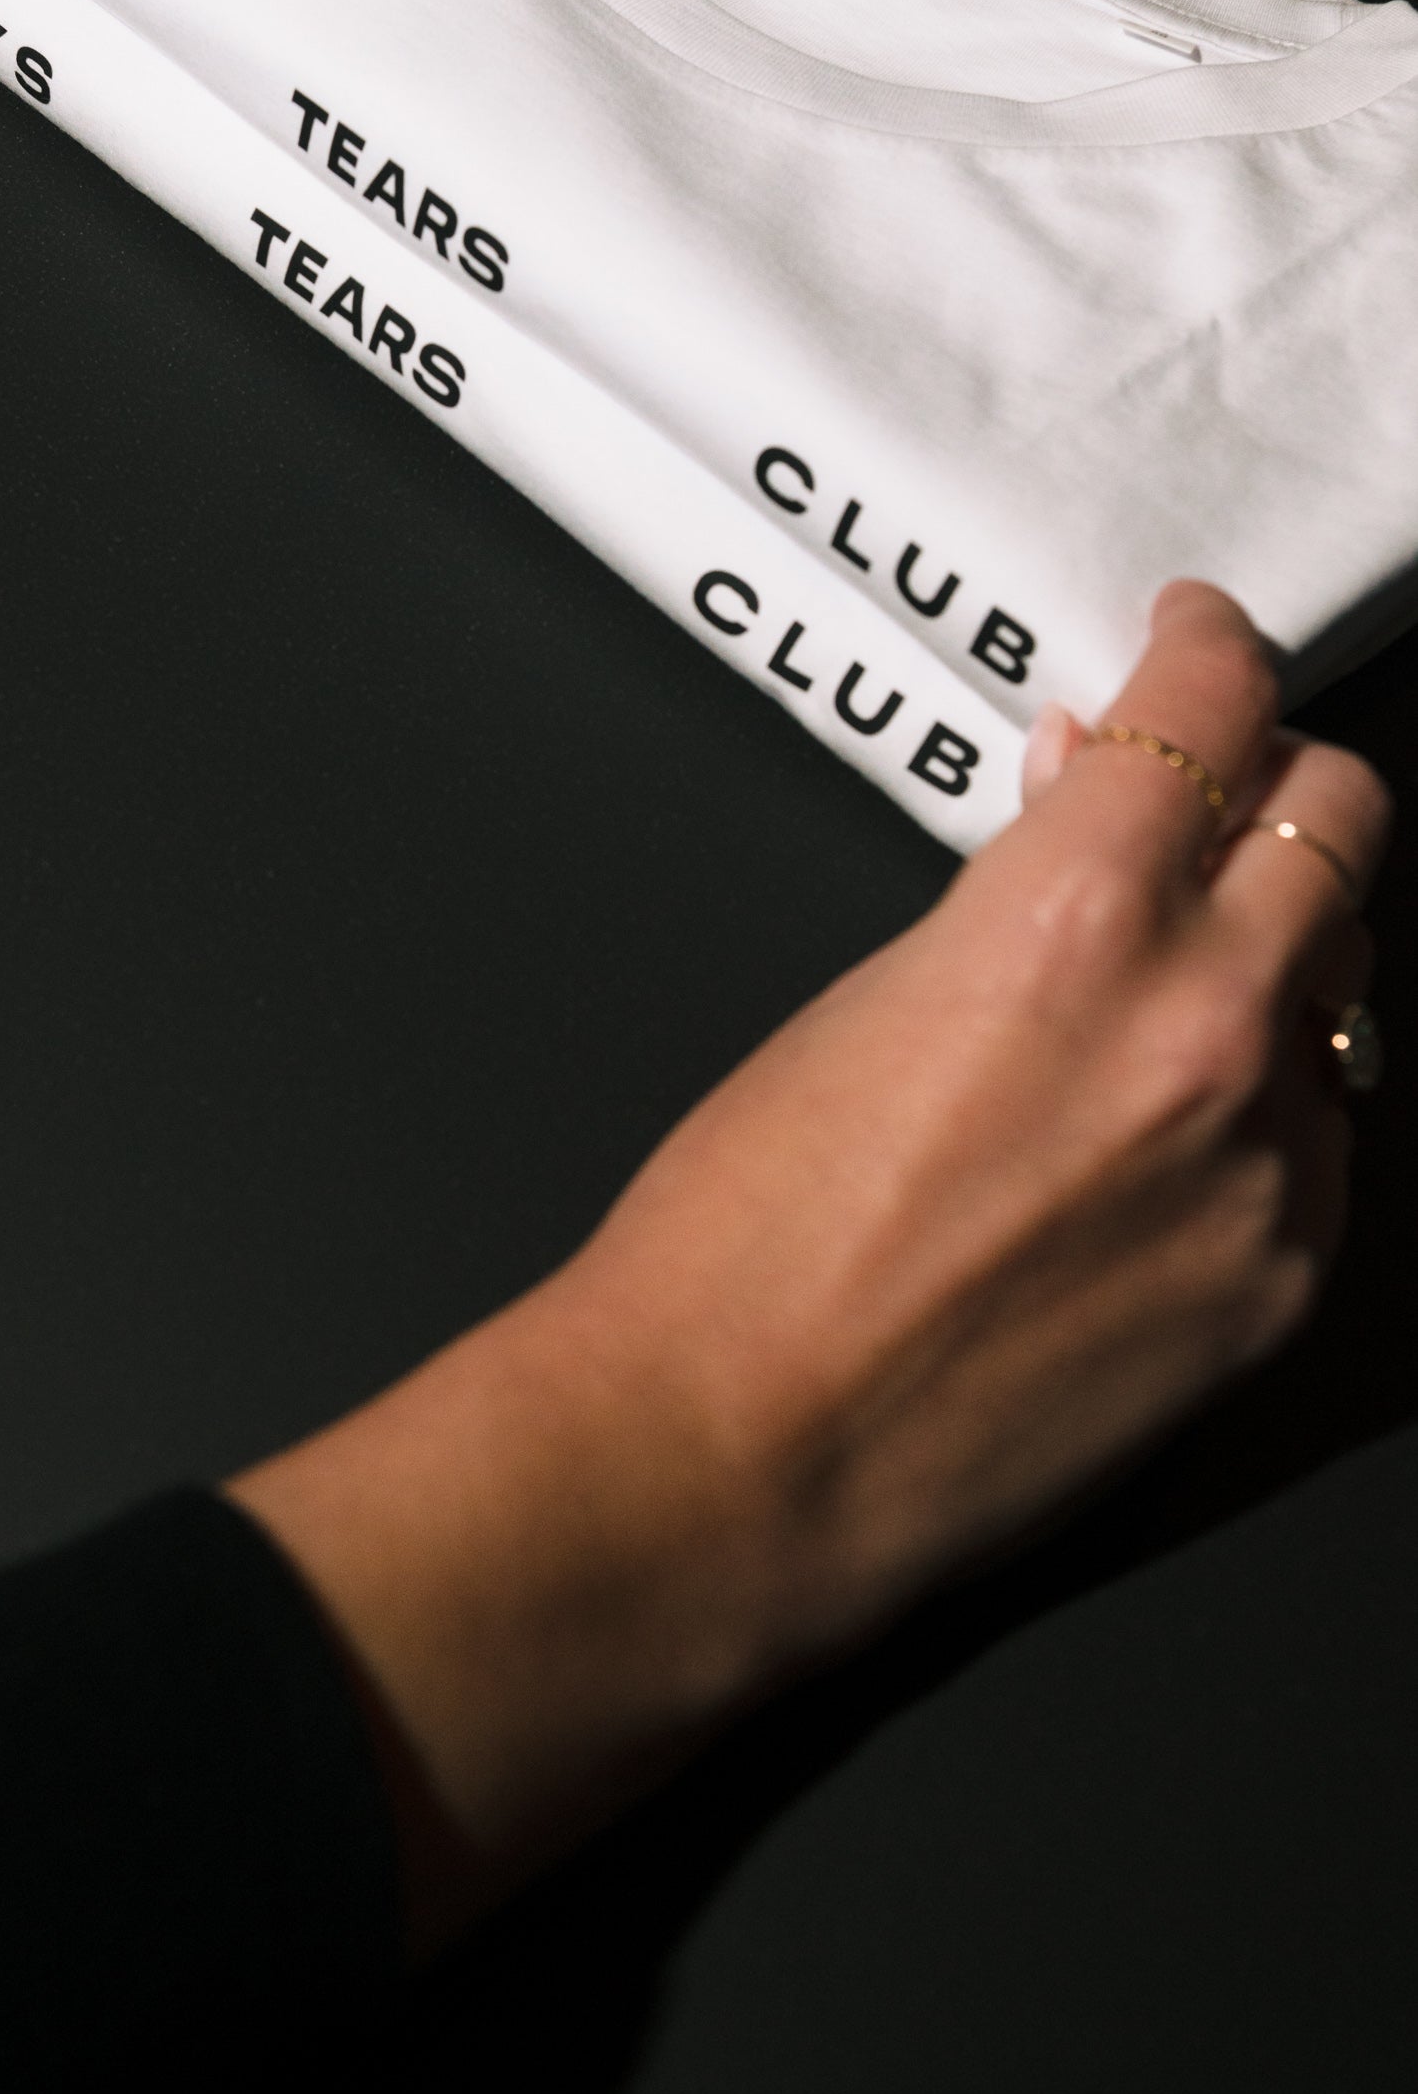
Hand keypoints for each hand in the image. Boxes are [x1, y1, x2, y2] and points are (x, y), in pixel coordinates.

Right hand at [231, 584, 1389, 1943]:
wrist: (743, 1450)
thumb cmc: (748, 1231)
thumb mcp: (869, 992)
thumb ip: (1019, 884)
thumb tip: (1089, 798)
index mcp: (1075, 920)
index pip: (1214, 707)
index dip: (1209, 648)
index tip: (1197, 643)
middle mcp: (1203, 1025)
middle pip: (1341, 818)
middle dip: (1277, 777)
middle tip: (1214, 786)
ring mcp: (1265, 1164)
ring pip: (1351, 980)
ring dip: (1282, 944)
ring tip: (1176, 973)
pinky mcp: (1280, 1283)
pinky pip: (1327, 1135)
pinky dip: (1272, 1099)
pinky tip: (1172, 1127)